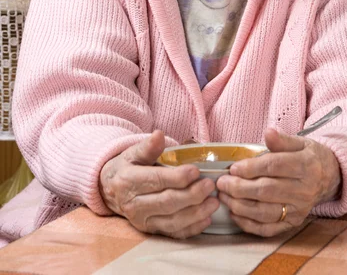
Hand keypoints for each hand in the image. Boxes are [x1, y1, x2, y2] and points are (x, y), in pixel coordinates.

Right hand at [99, 130, 218, 238]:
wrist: (110, 189)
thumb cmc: (127, 167)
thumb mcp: (133, 153)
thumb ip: (148, 146)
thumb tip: (159, 134)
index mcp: (129, 181)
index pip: (157, 181)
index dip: (178, 177)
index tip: (196, 171)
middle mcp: (134, 205)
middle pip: (167, 203)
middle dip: (192, 195)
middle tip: (210, 185)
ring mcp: (143, 221)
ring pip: (172, 222)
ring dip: (196, 214)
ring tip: (213, 202)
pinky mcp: (151, 231)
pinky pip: (173, 234)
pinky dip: (192, 229)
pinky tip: (206, 219)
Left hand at [216, 128, 340, 236]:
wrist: (329, 177)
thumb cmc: (308, 157)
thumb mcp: (299, 142)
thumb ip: (281, 140)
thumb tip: (268, 132)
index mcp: (305, 165)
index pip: (274, 167)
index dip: (251, 168)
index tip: (233, 168)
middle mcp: (304, 190)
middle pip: (267, 191)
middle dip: (240, 188)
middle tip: (221, 183)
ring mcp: (299, 209)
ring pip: (265, 212)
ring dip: (240, 206)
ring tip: (223, 197)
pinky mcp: (294, 223)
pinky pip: (269, 229)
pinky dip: (249, 224)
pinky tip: (234, 213)